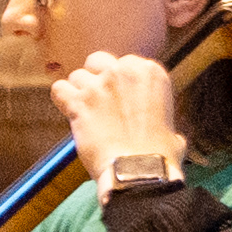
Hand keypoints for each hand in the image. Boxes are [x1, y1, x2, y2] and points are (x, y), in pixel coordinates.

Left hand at [54, 50, 187, 195]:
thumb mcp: (172, 129)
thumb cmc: (159, 154)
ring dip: (79, 91)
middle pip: (98, 61)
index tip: (120, 96)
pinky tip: (69, 110)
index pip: (125, 62)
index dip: (119, 81)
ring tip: (85, 110)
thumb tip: (165, 133)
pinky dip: (61, 99)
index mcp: (150, 72)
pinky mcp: (78, 101)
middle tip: (100, 99)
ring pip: (77, 75)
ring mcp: (98, 86)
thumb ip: (162, 119)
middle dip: (97, 76)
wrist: (139, 170)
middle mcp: (123, 72)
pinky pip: (58, 89)